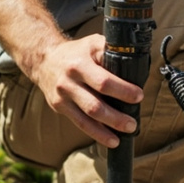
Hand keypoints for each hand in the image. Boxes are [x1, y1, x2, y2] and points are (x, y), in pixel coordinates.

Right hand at [26, 34, 142, 147]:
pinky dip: (96, 133)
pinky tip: (109, 139)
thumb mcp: (93, 44)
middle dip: (116, 117)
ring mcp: (62, 96)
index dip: (123, 90)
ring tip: (124, 135)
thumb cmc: (77, 52)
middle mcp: (69, 81)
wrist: (45, 59)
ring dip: (106, 130)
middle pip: (95, 105)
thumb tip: (136, 62)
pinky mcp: (59, 107)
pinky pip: (79, 123)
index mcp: (80, 64)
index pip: (104, 81)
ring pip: (86, 118)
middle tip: (133, 123)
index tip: (139, 96)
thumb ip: (111, 51)